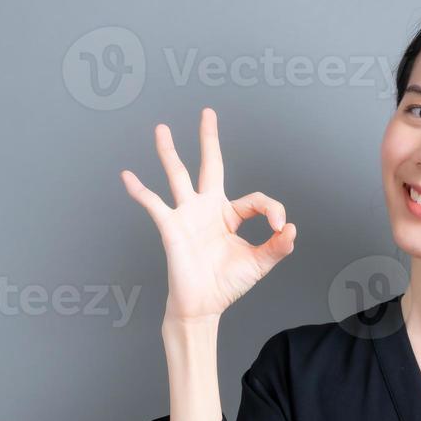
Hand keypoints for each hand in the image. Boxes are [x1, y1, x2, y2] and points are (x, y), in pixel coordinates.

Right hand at [120, 108, 296, 323]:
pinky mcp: (171, 227)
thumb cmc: (226, 284)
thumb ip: (277, 246)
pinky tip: (128, 176)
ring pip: (178, 175)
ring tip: (162, 128)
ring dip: (169, 151)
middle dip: (208, 139)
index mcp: (229, 215)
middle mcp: (207, 208)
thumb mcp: (258, 263)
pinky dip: (139, 190)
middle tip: (207, 113)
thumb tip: (291, 228)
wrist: (203, 306)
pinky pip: (153, 203)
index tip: (280, 229)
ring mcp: (187, 215)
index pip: (254, 199)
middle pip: (209, 165)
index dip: (272, 210)